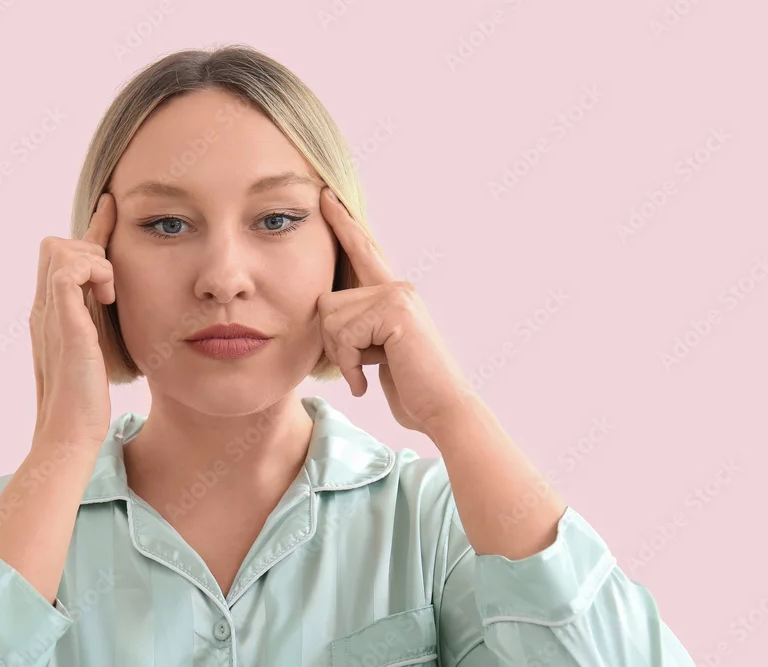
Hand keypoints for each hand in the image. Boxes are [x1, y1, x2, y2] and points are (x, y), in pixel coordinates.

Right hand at [30, 192, 116, 449]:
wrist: (71, 433)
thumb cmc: (88, 402)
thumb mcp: (98, 351)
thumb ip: (99, 324)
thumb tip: (118, 306)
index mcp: (53, 314)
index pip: (67, 258)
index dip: (92, 230)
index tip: (111, 207)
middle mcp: (45, 308)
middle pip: (55, 244)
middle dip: (90, 244)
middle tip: (112, 280)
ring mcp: (49, 313)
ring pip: (59, 247)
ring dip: (92, 259)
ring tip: (109, 293)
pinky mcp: (62, 321)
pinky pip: (67, 269)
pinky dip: (92, 271)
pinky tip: (107, 297)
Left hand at [317, 187, 472, 434]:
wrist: (441, 408)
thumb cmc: (409, 386)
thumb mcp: (375, 350)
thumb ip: (357, 325)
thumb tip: (325, 308)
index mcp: (393, 294)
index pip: (362, 252)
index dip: (343, 223)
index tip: (326, 195)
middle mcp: (397, 287)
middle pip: (327, 301)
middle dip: (333, 343)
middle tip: (358, 368)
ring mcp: (397, 295)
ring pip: (331, 317)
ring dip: (342, 356)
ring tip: (367, 373)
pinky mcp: (395, 310)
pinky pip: (344, 332)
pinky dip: (350, 364)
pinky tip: (368, 379)